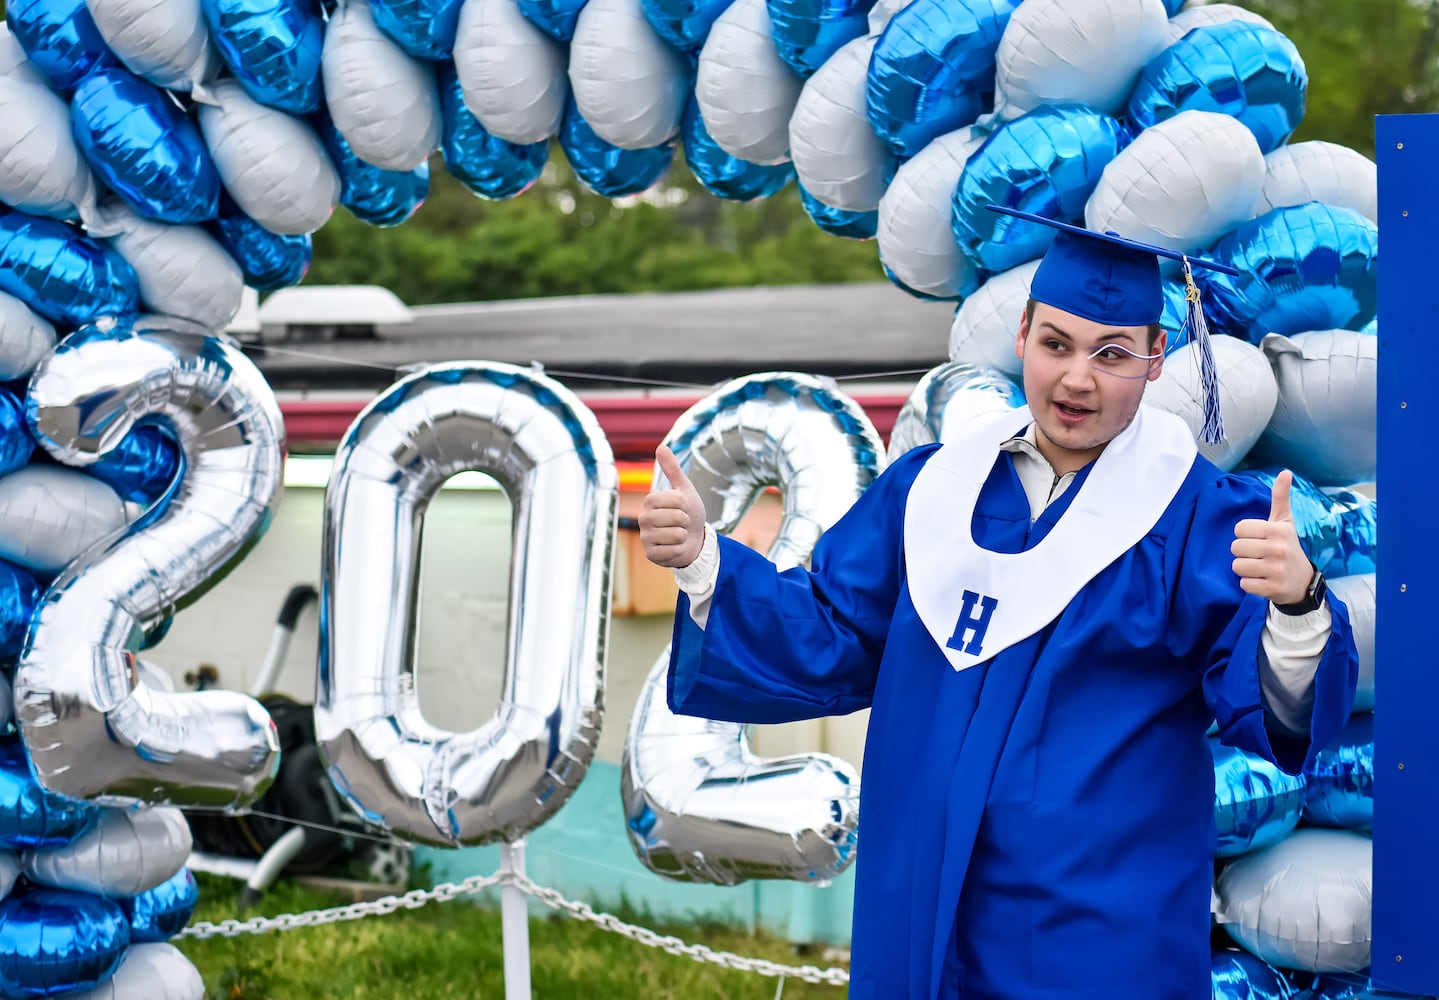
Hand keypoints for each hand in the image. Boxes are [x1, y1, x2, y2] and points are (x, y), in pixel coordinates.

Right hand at [639, 446, 706, 568]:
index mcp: (650, 501)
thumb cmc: (688, 513)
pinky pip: (674, 551)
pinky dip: (681, 550)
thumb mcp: (684, 490)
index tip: (684, 508)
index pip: (676, 500)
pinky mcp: (650, 555)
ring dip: (684, 537)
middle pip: (677, 518)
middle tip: (682, 524)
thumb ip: (673, 470)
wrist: (694, 539)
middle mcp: (643, 518)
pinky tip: (676, 548)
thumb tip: (661, 447)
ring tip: (679, 535)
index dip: (687, 505)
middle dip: (687, 522)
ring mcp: (645, 537)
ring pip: (676, 536)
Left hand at [1230, 470, 1312, 604]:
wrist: (1303, 582)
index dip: (1245, 536)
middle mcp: (1279, 549)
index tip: (1259, 540)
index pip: (1239, 529)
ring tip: (1261, 568)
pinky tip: (1263, 581)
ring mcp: (1276, 570)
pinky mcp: (1273, 589)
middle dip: (1243, 553)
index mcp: (1278, 530)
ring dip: (1245, 569)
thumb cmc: (1288, 547)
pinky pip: (1243, 584)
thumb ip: (1281, 498)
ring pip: (1237, 566)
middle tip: (1260, 556)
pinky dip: (1249, 584)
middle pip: (1235, 548)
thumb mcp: (1285, 522)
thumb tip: (1285, 472)